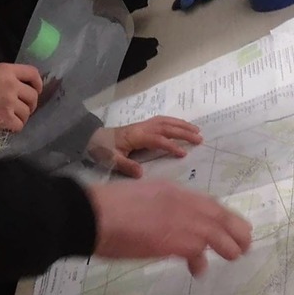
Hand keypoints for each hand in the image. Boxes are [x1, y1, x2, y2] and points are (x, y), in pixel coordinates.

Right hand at [0, 63, 42, 131]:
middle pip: (33, 95)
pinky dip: (14, 127)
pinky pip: (19, 125)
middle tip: (22, 108)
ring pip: (27, 112)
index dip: (37, 83)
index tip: (35, 90)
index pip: (33, 73)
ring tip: (9, 117)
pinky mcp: (4, 118)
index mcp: (6, 70)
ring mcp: (8, 101)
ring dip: (21, 116)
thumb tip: (24, 87)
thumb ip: (7, 77)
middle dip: (30, 104)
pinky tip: (5, 125)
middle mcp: (11, 84)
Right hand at [85, 178, 252, 276]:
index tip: (231, 226)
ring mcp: (182, 221)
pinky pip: (199, 253)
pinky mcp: (176, 241)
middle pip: (221, 216)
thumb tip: (168, 229)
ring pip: (219, 234)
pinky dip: (200, 263)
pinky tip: (198, 271)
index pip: (208, 203)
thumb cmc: (108, 206)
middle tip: (244, 244)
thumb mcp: (142, 197)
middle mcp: (183, 202)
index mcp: (173, 190)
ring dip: (229, 247)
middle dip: (237, 231)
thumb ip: (161, 209)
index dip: (223, 216)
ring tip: (233, 257)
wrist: (95, 214)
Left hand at [86, 116, 203, 177]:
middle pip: (166, 127)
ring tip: (197, 130)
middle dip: (183, 132)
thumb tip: (141, 173)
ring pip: (166, 121)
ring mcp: (143, 125)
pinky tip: (182, 126)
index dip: (171, 146)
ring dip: (182, 125)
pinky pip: (162, 120)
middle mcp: (142, 127)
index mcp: (136, 136)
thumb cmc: (103, 149)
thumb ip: (125, 166)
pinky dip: (174, 122)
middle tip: (199, 139)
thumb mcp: (111, 160)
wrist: (94, 137)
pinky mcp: (143, 125)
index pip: (158, 139)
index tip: (184, 153)